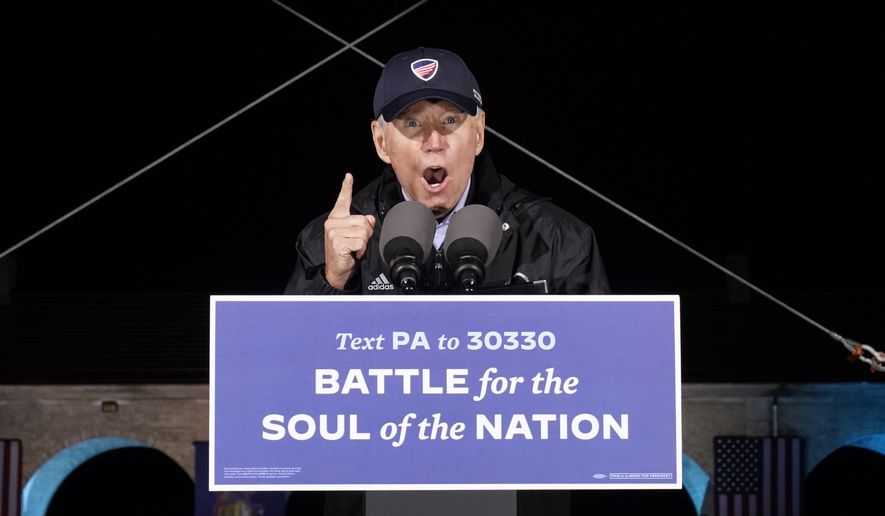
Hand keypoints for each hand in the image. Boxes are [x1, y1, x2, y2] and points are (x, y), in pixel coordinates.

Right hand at [323, 173, 375, 288]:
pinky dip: (361, 250)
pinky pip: (361, 242)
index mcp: (336, 219)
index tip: (349, 176)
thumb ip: (362, 225)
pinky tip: (352, 254)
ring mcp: (333, 232)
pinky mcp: (337, 241)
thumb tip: (370, 218)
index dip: (346, 188)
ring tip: (354, 249)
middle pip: (363, 221)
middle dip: (366, 234)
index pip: (342, 201)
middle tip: (357, 244)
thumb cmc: (346, 253)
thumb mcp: (355, 237)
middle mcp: (333, 223)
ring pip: (363, 231)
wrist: (337, 271)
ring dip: (363, 243)